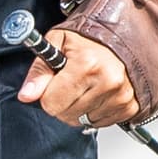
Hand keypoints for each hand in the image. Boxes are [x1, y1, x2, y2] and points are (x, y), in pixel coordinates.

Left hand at [17, 30, 137, 130]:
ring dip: (79, 109)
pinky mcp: (130, 107)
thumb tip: (27, 95)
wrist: (123, 35)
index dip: (48, 94)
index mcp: (87, 64)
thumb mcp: (57, 42)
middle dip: (63, 102)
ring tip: (86, 86)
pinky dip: (95, 112)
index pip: (51, 104)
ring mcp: (121, 96)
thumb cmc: (90, 37)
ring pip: (83, 122)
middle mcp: (108, 81)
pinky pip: (101, 123)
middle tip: (72, 82)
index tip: (55, 82)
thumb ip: (39, 71)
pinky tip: (98, 94)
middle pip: (66, 116)